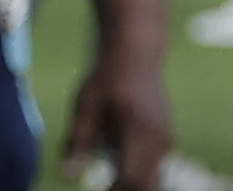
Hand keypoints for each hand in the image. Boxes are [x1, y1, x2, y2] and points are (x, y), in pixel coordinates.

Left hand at [62, 42, 171, 190]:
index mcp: (141, 133)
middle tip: (101, 189)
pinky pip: (152, 168)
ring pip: (152, 179)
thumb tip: (67, 175)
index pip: (131, 179)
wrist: (135, 54)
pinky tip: (114, 174)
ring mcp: (165, 140)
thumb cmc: (106, 79)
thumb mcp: (85, 108)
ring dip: (130, 186)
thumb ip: (78, 143)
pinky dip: (135, 178)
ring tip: (105, 184)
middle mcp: (159, 140)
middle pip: (147, 185)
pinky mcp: (163, 139)